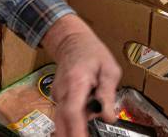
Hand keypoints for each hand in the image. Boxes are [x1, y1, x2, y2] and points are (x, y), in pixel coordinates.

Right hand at [42, 14, 120, 136]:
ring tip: (86, 129)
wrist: (71, 40)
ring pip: (61, 121)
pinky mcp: (58, 98)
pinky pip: (64, 115)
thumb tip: (108, 116)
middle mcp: (62, 90)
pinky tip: (85, 119)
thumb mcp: (109, 69)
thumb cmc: (92, 52)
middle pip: (61, 122)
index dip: (77, 131)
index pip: (73, 112)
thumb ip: (108, 93)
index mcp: (76, 82)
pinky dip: (73, 122)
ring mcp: (57, 94)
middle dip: (71, 135)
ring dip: (73, 129)